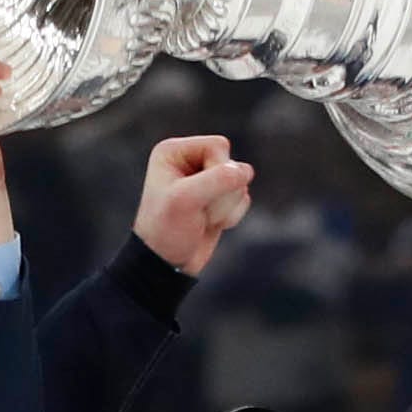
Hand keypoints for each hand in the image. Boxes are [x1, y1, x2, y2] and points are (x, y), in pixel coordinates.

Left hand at [132, 133, 253, 277]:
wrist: (167, 265)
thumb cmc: (166, 231)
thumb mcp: (186, 201)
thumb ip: (216, 180)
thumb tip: (245, 171)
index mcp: (174, 151)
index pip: (218, 145)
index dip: (218, 171)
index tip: (198, 195)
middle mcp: (190, 160)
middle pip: (232, 164)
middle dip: (223, 193)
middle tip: (200, 211)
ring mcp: (207, 179)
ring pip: (240, 182)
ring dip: (226, 207)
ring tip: (203, 218)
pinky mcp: (219, 197)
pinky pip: (243, 198)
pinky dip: (232, 215)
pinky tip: (211, 224)